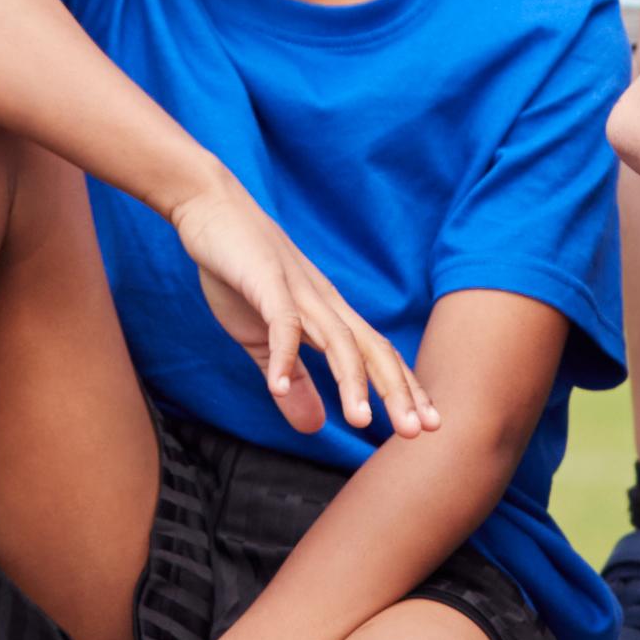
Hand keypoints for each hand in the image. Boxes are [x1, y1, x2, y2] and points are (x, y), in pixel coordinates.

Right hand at [162, 179, 435, 442]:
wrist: (210, 207)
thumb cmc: (239, 271)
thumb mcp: (262, 337)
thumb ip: (292, 380)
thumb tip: (314, 428)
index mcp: (329, 315)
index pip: (378, 357)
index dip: (404, 390)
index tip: (428, 426)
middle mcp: (325, 304)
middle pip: (371, 350)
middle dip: (396, 392)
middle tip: (417, 432)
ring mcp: (298, 291)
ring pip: (337, 339)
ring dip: (351, 380)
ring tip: (360, 421)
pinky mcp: (265, 281)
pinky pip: (281, 323)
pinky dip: (281, 356)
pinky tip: (277, 390)